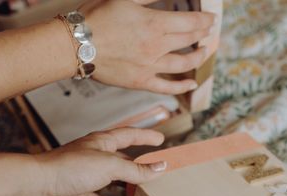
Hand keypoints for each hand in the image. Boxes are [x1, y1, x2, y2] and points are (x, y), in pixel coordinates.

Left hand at [26, 128, 165, 195]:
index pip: (129, 135)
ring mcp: (86, 175)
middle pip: (122, 159)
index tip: (161, 138)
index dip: (146, 136)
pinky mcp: (79, 192)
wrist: (37, 186)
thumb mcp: (110, 166)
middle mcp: (95, 156)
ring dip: (127, 185)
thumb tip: (160, 168)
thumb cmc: (69, 168)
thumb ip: (136, 169)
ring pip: (112, 180)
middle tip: (157, 169)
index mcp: (102, 143)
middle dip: (139, 163)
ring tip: (144, 192)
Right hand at [82, 0, 214, 93]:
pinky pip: (166, 87)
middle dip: (202, 34)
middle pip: (188, 41)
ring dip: (197, 58)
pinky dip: (181, 86)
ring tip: (204, 52)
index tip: (211, 19)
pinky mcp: (141, 81)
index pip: (190, 23)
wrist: (76, 45)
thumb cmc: (96, 18)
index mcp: (154, 24)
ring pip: (183, 64)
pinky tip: (192, 84)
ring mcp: (150, 66)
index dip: (204, 21)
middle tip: (208, 31)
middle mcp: (156, 47)